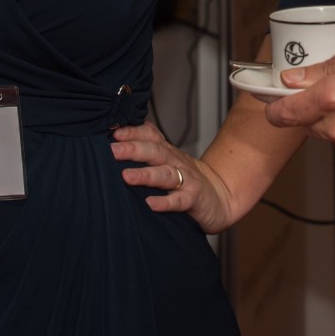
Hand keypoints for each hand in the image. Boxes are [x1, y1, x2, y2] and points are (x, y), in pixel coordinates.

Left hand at [110, 123, 238, 233]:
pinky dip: (165, 202)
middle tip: (113, 150)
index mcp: (167, 152)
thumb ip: (148, 150)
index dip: (133, 131)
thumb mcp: (169, 160)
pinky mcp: (194, 200)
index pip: (150, 135)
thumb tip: (117, 138)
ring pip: (165, 174)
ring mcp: (187, 180)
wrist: (221, 197)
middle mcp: (176, 162)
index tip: (113, 131)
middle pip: (155, 151)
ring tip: (126, 176)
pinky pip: (179, 201)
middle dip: (133, 149)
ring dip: (145, 174)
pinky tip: (150, 204)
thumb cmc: (188, 179)